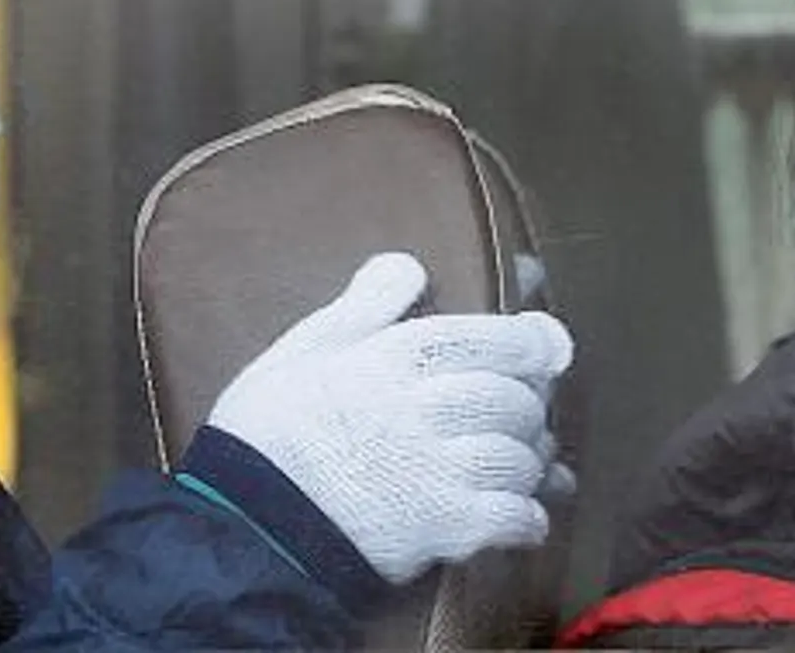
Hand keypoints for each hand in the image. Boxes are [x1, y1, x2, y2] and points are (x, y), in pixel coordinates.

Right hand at [206, 253, 573, 584]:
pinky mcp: (447, 528)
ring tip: (516, 464)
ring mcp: (444, 470)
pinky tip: (519, 517)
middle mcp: (430, 407)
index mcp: (399, 355)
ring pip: (523, 457)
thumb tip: (409, 265)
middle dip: (527, 406)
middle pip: (516, 398)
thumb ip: (365, 305)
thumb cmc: (268, 431)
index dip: (532, 343)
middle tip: (520, 413)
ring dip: (527, 462)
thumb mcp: (304, 349)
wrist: (248, 524)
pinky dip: (526, 517)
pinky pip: (516, 517)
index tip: (546, 346)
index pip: (495, 339)